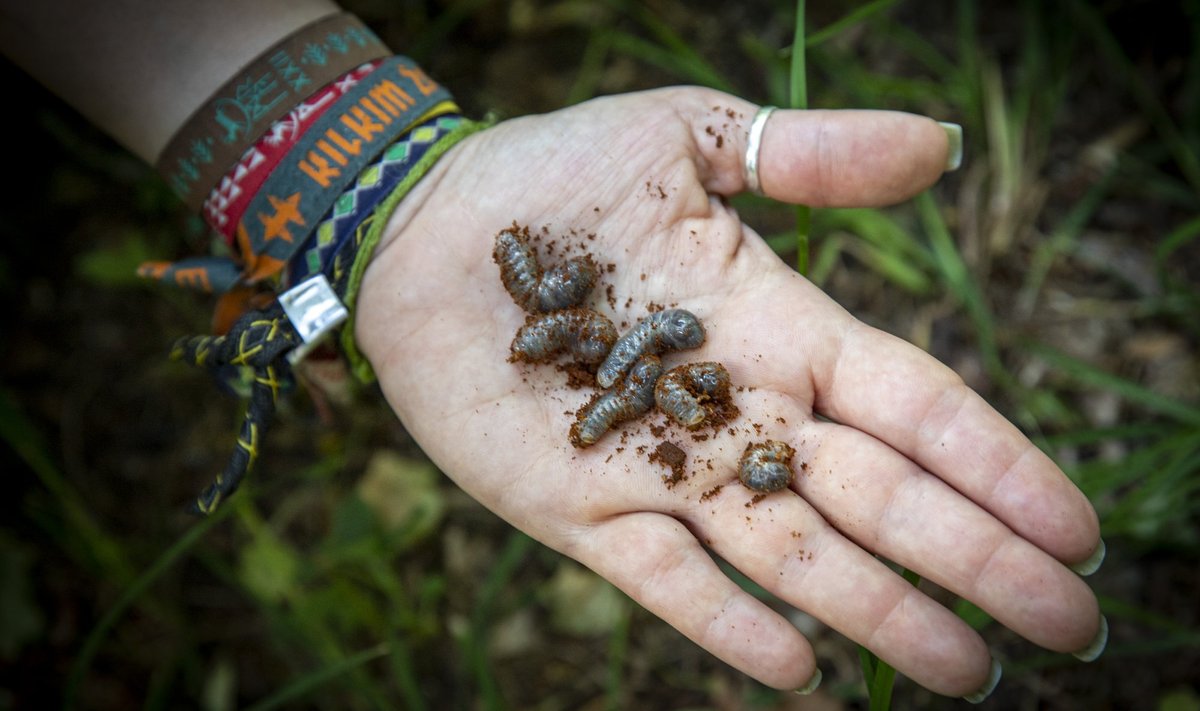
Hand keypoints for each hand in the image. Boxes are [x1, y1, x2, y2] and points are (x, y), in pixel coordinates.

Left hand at [353, 87, 1102, 697]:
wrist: (421, 230)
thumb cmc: (551, 176)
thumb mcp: (684, 139)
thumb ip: (808, 155)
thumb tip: (943, 140)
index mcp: (780, 327)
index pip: (915, 408)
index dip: (998, 466)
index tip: (1076, 529)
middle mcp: (738, 412)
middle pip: (880, 499)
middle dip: (976, 561)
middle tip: (1069, 630)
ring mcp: (663, 468)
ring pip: (794, 556)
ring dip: (881, 613)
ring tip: (967, 676)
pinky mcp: (583, 510)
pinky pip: (668, 582)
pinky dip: (729, 627)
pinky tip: (801, 675)